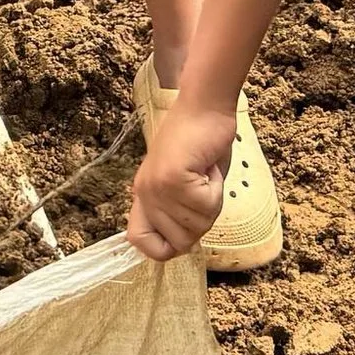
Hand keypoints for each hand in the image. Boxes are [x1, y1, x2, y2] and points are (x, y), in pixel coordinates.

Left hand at [127, 100, 236, 263]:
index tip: (185, 232)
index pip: (139, 241)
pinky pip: (206, 205)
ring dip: (212, 200)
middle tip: (203, 189)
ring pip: (198, 225)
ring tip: (204, 173)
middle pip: (181, 242)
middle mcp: (145, 193)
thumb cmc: (202, 143)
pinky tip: (207, 167)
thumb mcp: (185, 183)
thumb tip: (184, 243)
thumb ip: (179, 212)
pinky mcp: (173, 178)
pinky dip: (216, 188)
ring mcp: (157, 187)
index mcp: (144, 194)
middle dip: (203, 220)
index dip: (164, 248)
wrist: (204, 107)